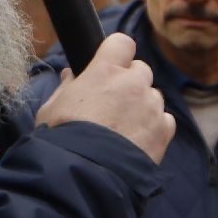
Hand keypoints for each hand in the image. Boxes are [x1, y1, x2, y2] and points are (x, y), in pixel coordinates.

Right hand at [34, 33, 174, 162]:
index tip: (111, 65)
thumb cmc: (61, 139)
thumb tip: (71, 75)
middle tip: (113, 102)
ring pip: (153, 96)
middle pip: (140, 70)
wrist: (83, 175)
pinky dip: (154, 126)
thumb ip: (66, 87)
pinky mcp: (163, 131)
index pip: (121, 42)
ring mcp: (151, 106)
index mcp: (105, 70)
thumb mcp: (52, 108)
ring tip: (122, 128)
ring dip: (142, 105)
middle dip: (130, 81)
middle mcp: (133, 83)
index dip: (117, 52)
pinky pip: (164, 119)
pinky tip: (136, 140)